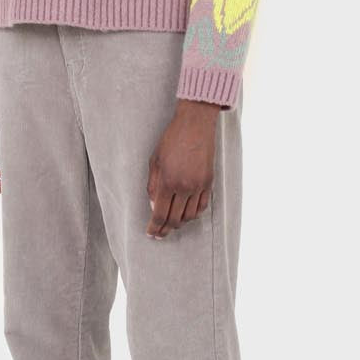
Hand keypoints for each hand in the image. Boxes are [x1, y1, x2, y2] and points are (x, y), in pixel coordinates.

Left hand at [145, 99, 219, 237]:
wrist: (195, 125)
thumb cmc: (171, 140)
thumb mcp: (154, 162)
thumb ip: (153, 186)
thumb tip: (154, 206)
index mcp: (168, 181)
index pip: (160, 214)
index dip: (155, 227)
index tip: (151, 233)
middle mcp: (184, 187)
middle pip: (175, 219)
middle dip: (165, 230)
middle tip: (159, 234)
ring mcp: (199, 186)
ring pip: (190, 216)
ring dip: (179, 223)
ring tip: (171, 224)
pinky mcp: (209, 182)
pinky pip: (201, 206)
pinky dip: (193, 214)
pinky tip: (186, 214)